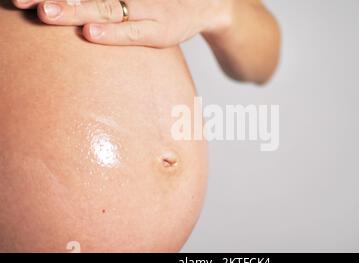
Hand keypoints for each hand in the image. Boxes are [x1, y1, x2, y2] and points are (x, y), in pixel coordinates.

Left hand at [12, 0, 230, 47]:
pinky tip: (91, 34)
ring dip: (76, 10)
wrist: (204, 4)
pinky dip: (112, 34)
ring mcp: (144, 9)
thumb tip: (81, 15)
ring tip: (46, 13)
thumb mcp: (137, 0)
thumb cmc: (160, 1)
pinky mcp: (158, 30)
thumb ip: (107, 0)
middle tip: (24, 0)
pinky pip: (132, 33)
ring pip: (105, 8)